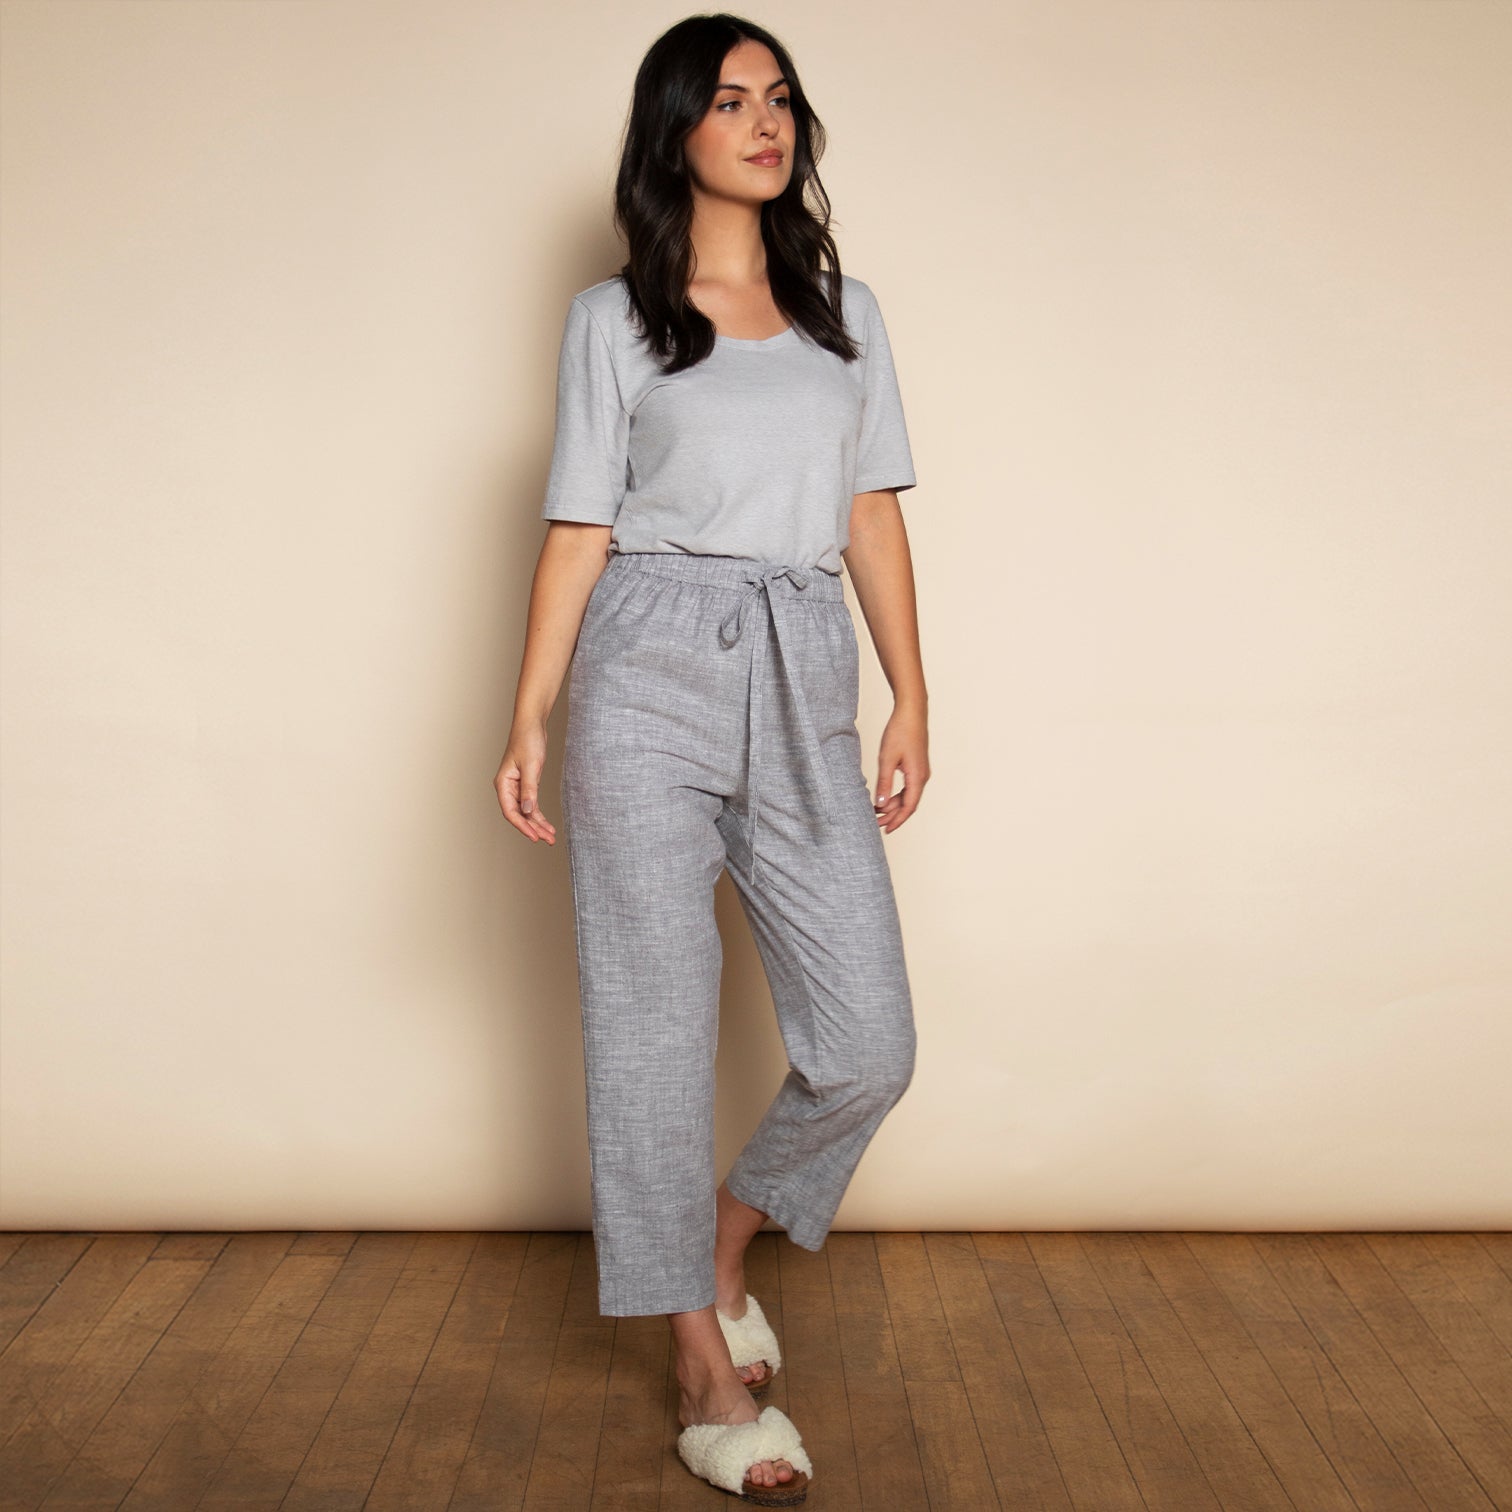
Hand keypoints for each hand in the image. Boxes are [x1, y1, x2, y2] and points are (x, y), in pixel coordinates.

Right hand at [494, 722, 555, 843]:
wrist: (532, 724)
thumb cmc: (528, 740)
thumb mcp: (531, 766)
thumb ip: (529, 789)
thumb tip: (527, 811)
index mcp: (503, 784)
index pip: (510, 811)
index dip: (522, 826)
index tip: (535, 837)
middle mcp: (508, 788)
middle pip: (519, 815)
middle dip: (533, 829)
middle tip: (548, 840)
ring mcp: (517, 787)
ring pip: (526, 812)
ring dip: (538, 824)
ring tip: (550, 837)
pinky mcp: (526, 785)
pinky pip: (532, 804)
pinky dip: (539, 815)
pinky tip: (547, 825)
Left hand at [873, 701, 928, 831]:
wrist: (911, 711)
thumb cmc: (900, 731)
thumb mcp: (887, 759)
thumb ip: (884, 782)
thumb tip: (881, 804)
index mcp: (918, 777)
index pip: (908, 807)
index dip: (897, 820)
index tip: (885, 829)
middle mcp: (922, 776)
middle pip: (908, 804)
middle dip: (893, 815)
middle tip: (876, 823)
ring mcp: (920, 771)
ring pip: (907, 795)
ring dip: (893, 805)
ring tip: (877, 811)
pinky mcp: (916, 765)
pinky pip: (908, 787)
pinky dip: (896, 794)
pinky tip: (884, 796)